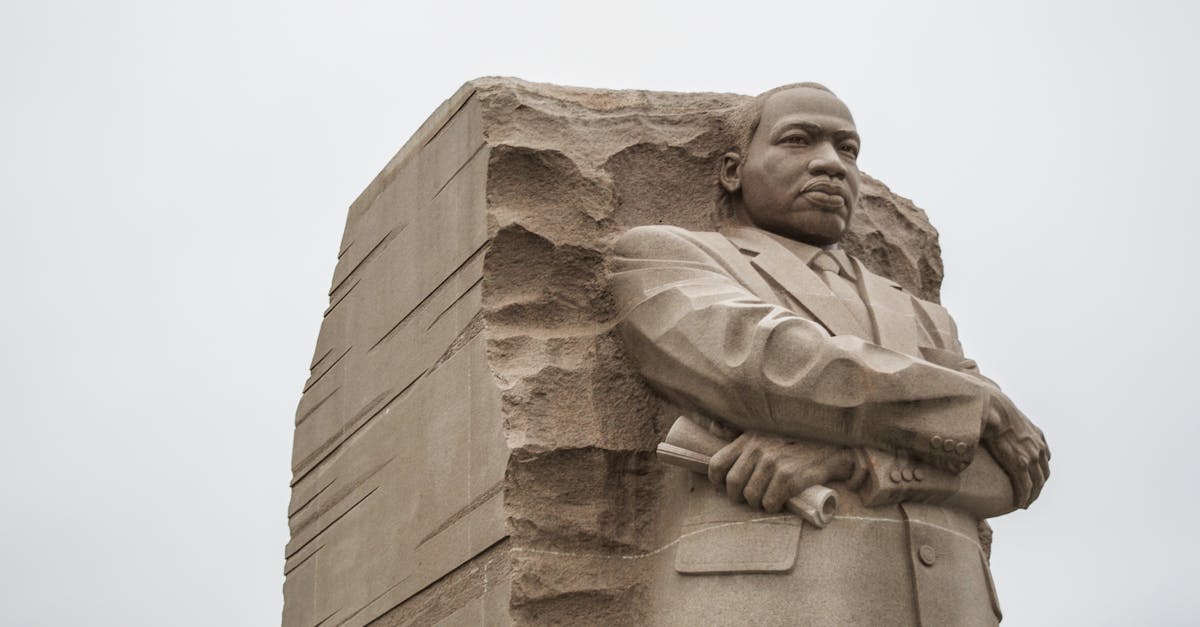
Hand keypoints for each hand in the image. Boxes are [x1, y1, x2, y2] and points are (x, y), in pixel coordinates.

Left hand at [708, 431, 854, 512]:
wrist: (830, 447)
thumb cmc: (794, 442)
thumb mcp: (764, 431)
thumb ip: (740, 433)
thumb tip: (712, 426)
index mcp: (748, 439)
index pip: (717, 464)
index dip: (717, 481)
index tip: (724, 488)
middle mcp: (758, 449)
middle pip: (733, 484)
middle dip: (738, 497)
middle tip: (748, 499)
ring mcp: (773, 463)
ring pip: (751, 497)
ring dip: (757, 504)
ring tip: (765, 500)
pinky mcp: (789, 477)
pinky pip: (770, 503)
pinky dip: (772, 506)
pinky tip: (779, 501)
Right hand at [982, 391, 1049, 508]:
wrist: (994, 409)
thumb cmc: (995, 409)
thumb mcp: (1008, 416)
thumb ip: (1008, 424)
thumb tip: (992, 422)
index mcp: (1037, 437)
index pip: (1044, 460)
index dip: (1040, 472)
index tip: (1033, 480)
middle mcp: (1038, 448)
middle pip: (1043, 474)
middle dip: (1038, 487)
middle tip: (1030, 496)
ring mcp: (1031, 457)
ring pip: (1037, 484)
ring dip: (1032, 496)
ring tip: (1025, 504)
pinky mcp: (1020, 465)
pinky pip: (1025, 487)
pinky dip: (1024, 497)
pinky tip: (1020, 504)